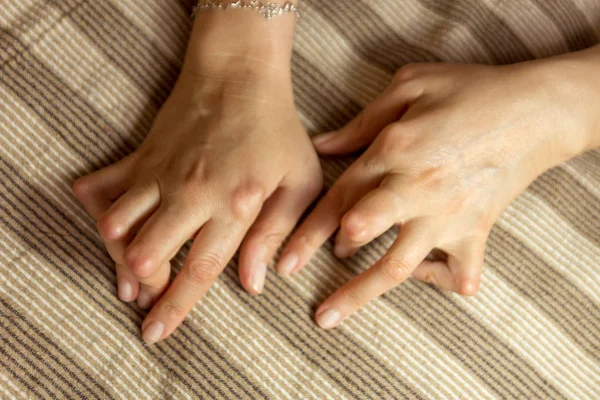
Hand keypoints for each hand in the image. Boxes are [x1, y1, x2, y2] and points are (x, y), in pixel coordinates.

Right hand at [72, 8, 321, 342]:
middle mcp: (190, 193)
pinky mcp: (142, 157)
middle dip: (144, 285)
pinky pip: (105, 189)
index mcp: (234, 205)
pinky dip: (100, 210)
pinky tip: (112, 222)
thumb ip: (278, 233)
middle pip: (149, 254)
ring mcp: (161, 173)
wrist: (239, 76)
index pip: (200, 269)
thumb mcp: (298, 182)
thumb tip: (255, 282)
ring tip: (132, 270)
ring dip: (119, 254)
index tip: (157, 332)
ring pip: (119, 226)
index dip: (176, 307)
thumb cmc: (277, 131)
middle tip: (148, 295)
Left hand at [277, 49, 599, 329]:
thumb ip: (362, 121)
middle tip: (289, 274)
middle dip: (321, 259)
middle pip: (360, 235)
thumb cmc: (471, 91)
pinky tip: (422, 273)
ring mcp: (447, 216)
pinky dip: (440, 283)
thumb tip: (322, 145)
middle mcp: (415, 189)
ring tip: (330, 316)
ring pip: (398, 266)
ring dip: (360, 293)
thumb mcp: (410, 85)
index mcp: (393, 151)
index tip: (283, 258)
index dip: (307, 230)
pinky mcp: (476, 232)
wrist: (536, 110)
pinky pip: (458, 274)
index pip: (338, 196)